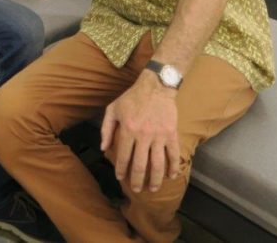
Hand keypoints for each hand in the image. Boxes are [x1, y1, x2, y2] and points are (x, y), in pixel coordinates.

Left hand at [100, 72, 180, 193]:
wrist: (156, 86)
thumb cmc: (132, 97)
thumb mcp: (113, 109)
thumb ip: (106, 128)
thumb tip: (103, 148)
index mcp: (128, 130)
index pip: (123, 156)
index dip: (121, 170)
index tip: (120, 178)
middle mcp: (143, 135)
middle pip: (140, 165)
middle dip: (137, 180)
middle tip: (136, 189)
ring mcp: (159, 135)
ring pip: (157, 164)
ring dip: (155, 179)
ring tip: (153, 189)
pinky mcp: (172, 133)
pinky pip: (173, 154)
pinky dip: (173, 167)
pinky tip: (171, 176)